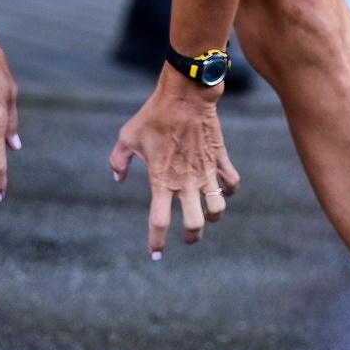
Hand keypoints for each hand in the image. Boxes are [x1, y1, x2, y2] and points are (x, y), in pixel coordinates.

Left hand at [109, 73, 239, 256]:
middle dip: (192, 237)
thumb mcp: (127, 137)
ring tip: (208, 217)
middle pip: (195, 224)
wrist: (185, 95)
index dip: (157, 242)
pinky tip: (223, 191)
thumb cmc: (153, 115)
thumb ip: (118, 161)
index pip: (160, 222)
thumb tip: (117, 179)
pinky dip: (230, 191)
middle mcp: (186, 182)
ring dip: (214, 217)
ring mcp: (206, 172)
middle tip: (189, 239)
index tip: (156, 254)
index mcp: (161, 181)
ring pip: (218, 209)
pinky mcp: (220, 159)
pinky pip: (232, 183)